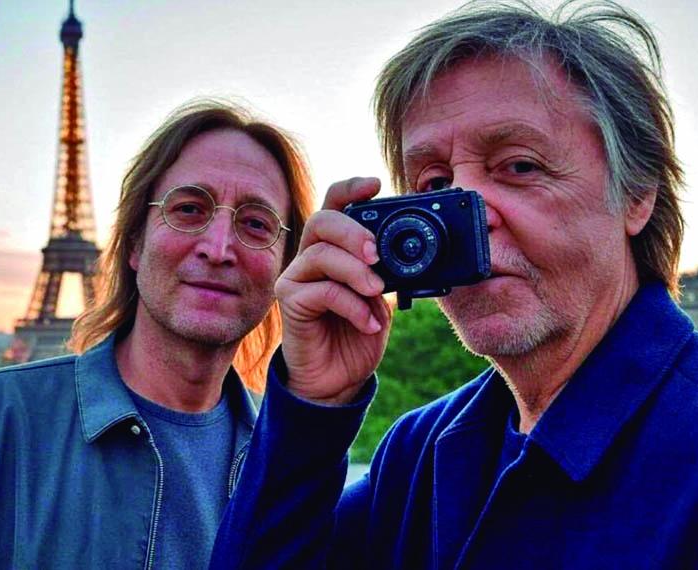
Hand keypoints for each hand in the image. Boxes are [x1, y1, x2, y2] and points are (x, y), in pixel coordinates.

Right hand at [275, 177, 392, 404]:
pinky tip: (369, 322)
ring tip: (378, 294)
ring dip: (356, 272)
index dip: (351, 188)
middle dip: (353, 231)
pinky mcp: (290, 302)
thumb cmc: (359, 333)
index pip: (334, 204)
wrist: (339, 379)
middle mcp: (311, 256)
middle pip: (322, 220)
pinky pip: (321, 290)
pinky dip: (352, 305)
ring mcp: (297, 278)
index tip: (375, 185)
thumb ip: (387, 271)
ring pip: (321, 254)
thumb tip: (406, 252)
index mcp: (334, 247)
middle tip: (377, 254)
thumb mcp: (381, 296)